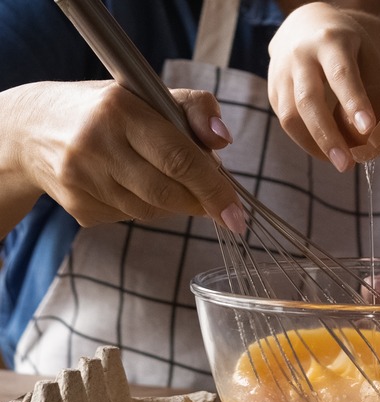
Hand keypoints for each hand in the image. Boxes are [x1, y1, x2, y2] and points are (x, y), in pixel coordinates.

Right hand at [1, 80, 243, 233]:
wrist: (32, 130)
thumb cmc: (108, 110)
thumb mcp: (150, 94)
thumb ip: (195, 109)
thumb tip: (223, 141)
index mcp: (120, 111)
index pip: (179, 159)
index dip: (213, 189)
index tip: (237, 213)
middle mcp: (95, 145)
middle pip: (167, 192)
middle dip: (199, 201)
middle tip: (216, 201)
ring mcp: (82, 180)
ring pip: (151, 210)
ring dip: (173, 202)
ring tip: (167, 178)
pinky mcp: (78, 207)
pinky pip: (130, 218)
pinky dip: (146, 207)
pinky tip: (134, 185)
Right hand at [268, 2, 379, 171]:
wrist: (303, 24)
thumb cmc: (345, 44)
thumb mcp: (366, 53)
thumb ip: (377, 86)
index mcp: (329, 41)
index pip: (341, 74)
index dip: (353, 102)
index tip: (368, 129)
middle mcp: (300, 56)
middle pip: (308, 101)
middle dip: (328, 137)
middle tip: (347, 165)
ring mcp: (280, 74)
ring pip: (290, 117)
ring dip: (314, 146)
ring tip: (339, 163)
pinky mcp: (272, 91)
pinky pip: (286, 122)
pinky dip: (306, 141)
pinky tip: (326, 152)